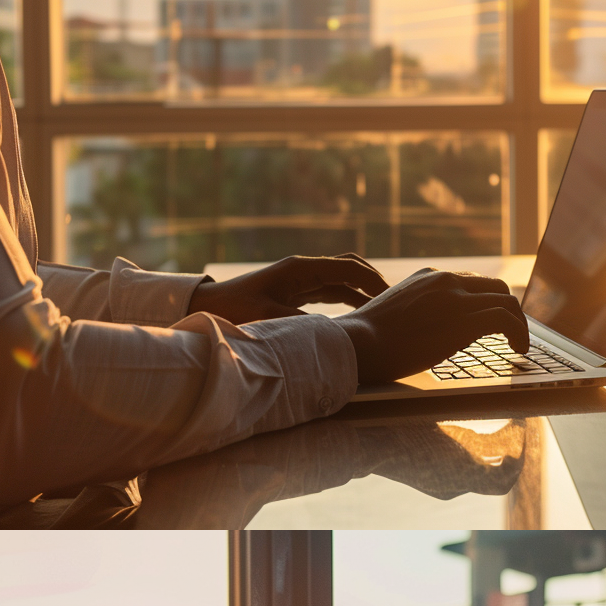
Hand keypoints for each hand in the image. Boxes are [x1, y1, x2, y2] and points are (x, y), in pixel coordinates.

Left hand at [195, 254, 389, 323]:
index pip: (348, 269)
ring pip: (341, 281)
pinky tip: (359, 313)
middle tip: (396, 301)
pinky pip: (329, 292)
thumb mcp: (268, 319)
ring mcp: (300, 279)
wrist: (208, 306)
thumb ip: (301, 325)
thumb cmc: (233, 310)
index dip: (373, 281)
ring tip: (385, 309)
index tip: (394, 297)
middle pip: (349, 269)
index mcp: (301, 269)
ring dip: (362, 292)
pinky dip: (347, 299)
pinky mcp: (295, 291)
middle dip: (373, 282)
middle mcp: (303, 270)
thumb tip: (332, 336)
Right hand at [336, 267, 529, 383]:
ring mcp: (457, 298)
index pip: (469, 281)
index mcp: (427, 276)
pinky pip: (507, 320)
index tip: (490, 320)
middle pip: (495, 286)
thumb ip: (414, 312)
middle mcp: (445, 280)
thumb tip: (425, 331)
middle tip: (509, 332)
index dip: (485, 302)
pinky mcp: (466, 319)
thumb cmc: (364, 340)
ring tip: (519, 344)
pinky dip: (519, 333)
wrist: (356, 344)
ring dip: (518, 323)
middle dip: (507, 309)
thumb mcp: (392, 313)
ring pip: (506, 301)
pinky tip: (519, 349)